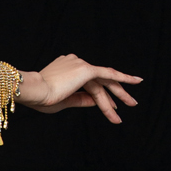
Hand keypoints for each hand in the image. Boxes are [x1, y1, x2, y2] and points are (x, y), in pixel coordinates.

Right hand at [17, 54, 142, 122]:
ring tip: (132, 105)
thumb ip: (81, 100)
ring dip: (118, 96)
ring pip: (103, 83)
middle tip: (130, 103)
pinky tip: (137, 81)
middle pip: (100, 81)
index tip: (110, 107)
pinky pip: (109, 74)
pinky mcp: (86, 69)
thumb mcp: (63, 101)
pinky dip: (124, 78)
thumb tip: (96, 102)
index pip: (88, 84)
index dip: (100, 97)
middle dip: (115, 93)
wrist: (34, 90)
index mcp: (66, 68)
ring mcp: (81, 65)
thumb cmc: (41, 98)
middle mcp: (75, 63)